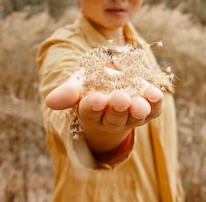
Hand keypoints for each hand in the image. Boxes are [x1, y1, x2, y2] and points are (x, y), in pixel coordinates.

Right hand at [45, 70, 163, 152]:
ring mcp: (131, 115)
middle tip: (120, 99)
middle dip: (117, 108)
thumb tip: (50, 102)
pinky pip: (154, 110)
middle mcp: (111, 118)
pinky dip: (155, 104)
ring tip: (139, 103)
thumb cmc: (90, 87)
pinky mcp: (148, 109)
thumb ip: (67, 92)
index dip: (93, 106)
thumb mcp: (77, 86)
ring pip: (135, 117)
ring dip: (138, 110)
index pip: (90, 111)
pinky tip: (155, 95)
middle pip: (114, 117)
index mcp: (91, 112)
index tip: (95, 99)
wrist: (111, 87)